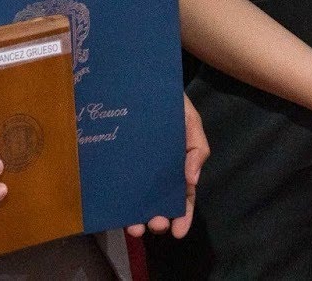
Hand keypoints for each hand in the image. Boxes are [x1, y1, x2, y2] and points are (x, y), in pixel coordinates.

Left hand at [127, 94, 208, 238]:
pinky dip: (117, 202)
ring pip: (136, 200)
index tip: (178, 232)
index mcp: (177, 166)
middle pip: (159, 203)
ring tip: (135, 227)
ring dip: (137, 218)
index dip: (183, 216)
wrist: (140, 80)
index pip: (183, 197)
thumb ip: (197, 148)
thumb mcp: (190, 121)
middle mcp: (155, 172)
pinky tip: (116, 212)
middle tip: (156, 224)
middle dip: (159, 220)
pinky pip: (115, 185)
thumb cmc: (170, 102)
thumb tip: (192, 180)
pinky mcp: (115, 162)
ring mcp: (134, 169)